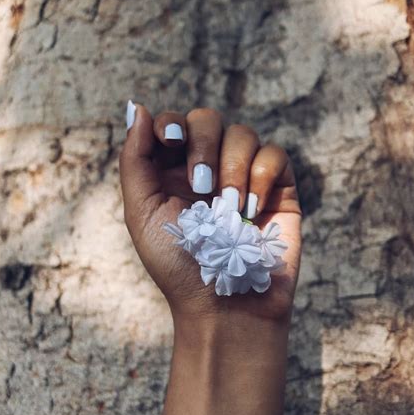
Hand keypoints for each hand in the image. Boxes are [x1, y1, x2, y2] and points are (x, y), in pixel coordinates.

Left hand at [120, 104, 301, 320]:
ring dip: (233, 168)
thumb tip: (137, 107)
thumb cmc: (178, 267)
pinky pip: (274, 154)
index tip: (170, 144)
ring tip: (229, 210)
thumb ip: (135, 160)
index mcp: (172, 174)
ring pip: (243, 133)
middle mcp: (209, 169)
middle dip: (203, 146)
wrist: (224, 307)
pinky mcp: (277, 189)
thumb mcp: (142, 214)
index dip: (172, 125)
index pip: (174, 124)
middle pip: (208, 118)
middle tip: (200, 188)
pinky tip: (253, 212)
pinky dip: (262, 177)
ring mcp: (244, 178)